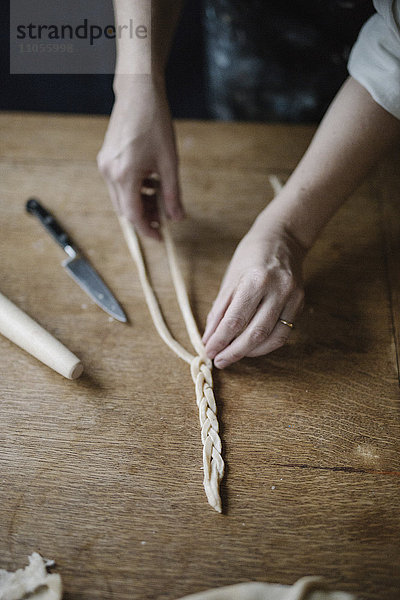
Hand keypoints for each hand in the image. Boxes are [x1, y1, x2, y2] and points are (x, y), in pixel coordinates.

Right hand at [97, 75, 183, 238]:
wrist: (138, 93)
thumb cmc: (155, 123)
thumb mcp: (170, 162)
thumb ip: (173, 194)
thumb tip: (177, 218)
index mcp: (125, 175)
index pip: (134, 215)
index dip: (148, 230)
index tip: (160, 237)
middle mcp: (109, 172)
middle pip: (125, 209)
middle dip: (144, 217)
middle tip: (164, 219)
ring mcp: (105, 165)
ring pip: (121, 197)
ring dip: (140, 203)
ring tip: (161, 199)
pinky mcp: (106, 159)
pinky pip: (118, 184)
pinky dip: (134, 190)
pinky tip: (151, 183)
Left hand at [202, 215, 305, 367]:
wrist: (282, 239)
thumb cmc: (251, 256)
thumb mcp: (230, 279)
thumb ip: (220, 310)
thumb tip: (210, 338)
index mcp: (256, 280)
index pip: (235, 320)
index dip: (220, 340)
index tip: (208, 351)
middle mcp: (277, 290)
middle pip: (255, 333)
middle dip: (234, 351)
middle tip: (220, 360)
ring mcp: (292, 298)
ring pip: (272, 337)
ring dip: (250, 352)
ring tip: (233, 356)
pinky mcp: (300, 304)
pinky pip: (283, 333)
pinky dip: (266, 345)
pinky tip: (252, 347)